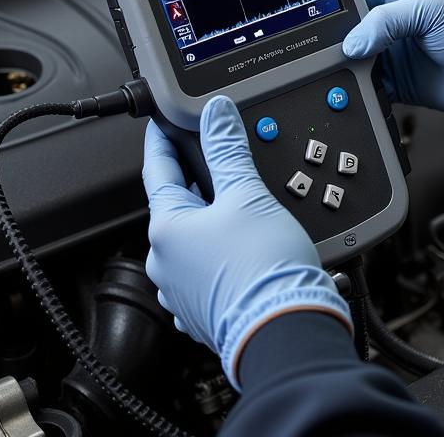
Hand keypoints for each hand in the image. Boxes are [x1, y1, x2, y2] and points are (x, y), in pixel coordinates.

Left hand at [142, 96, 351, 390]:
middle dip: (196, 182)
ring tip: (239, 206)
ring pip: (192, 241)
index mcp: (167, 229)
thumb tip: (217, 113)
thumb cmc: (264, 269)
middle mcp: (165, 263)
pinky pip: (206, 270)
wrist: (286, 330)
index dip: (161, 141)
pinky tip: (243, 247)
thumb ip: (228, 148)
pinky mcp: (204, 312)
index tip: (160, 125)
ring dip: (210, 221)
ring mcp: (182, 292)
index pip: (157, 170)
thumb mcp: (248, 193)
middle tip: (213, 159)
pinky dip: (220, 253)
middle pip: (176, 207)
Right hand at [341, 0, 443, 116]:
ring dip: (349, 66)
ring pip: (356, 59)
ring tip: (344, 69)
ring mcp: (393, 52)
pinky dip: (362, 89)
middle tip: (333, 50)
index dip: (338, 7)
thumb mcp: (429, 10)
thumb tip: (352, 42)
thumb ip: (386, 21)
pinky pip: (369, 85)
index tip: (322, 21)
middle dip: (340, 41)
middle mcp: (392, 21)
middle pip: (350, 30)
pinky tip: (359, 88)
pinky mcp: (397, 81)